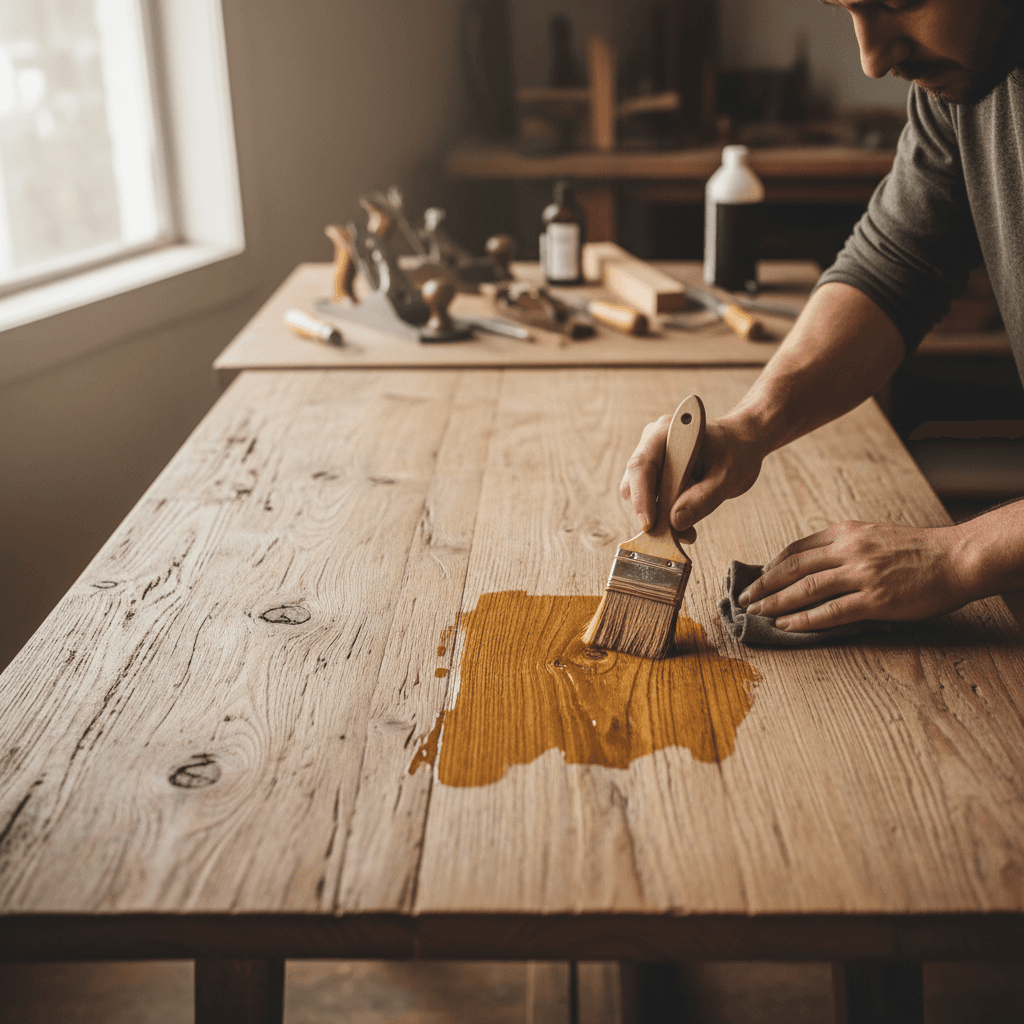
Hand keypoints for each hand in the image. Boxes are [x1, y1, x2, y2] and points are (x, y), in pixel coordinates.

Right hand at [620, 413, 768, 542]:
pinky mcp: (655, 473)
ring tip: (684, 531)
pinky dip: (663, 514)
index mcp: (668, 433)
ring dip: (657, 515)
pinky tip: (682, 523)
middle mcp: (653, 442)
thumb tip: (676, 522)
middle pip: (636, 481)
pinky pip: (651, 497)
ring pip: (640, 493)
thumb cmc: (736, 452)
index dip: (641, 497)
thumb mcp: (728, 477)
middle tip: (670, 536)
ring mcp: (652, 457)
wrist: (742, 443)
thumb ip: (703, 499)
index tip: (649, 525)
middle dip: (650, 511)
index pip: (642, 465)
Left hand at [738, 521, 969, 629]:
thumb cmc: (917, 550)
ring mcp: (861, 574)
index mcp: (845, 532)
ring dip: (777, 603)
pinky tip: (788, 626)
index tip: (759, 578)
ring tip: (758, 613)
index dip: (773, 565)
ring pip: (806, 589)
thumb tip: (814, 564)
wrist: (956, 558)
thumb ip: (844, 546)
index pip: (797, 548)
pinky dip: (805, 620)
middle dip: (764, 585)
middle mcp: (849, 549)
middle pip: (793, 568)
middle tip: (745, 599)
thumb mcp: (873, 535)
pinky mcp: (875, 599)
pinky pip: (831, 611)